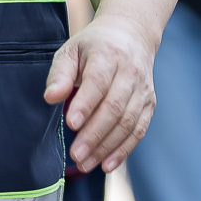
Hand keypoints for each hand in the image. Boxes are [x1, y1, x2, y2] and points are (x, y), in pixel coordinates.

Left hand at [45, 15, 157, 172]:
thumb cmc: (94, 47)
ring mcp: (142, 89)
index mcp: (108, 54)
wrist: (132, 34)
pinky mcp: (149, 103)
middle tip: (75, 154)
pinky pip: (139, 130)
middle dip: (94, 134)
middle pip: (114, 106)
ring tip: (85, 164)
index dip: (86, 104)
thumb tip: (50, 98)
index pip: (99, 81)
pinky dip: (124, 149)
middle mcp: (130, 72)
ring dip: (107, 146)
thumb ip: (60, 74)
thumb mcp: (71, 51)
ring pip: (128, 122)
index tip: (71, 124)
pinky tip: (107, 165)